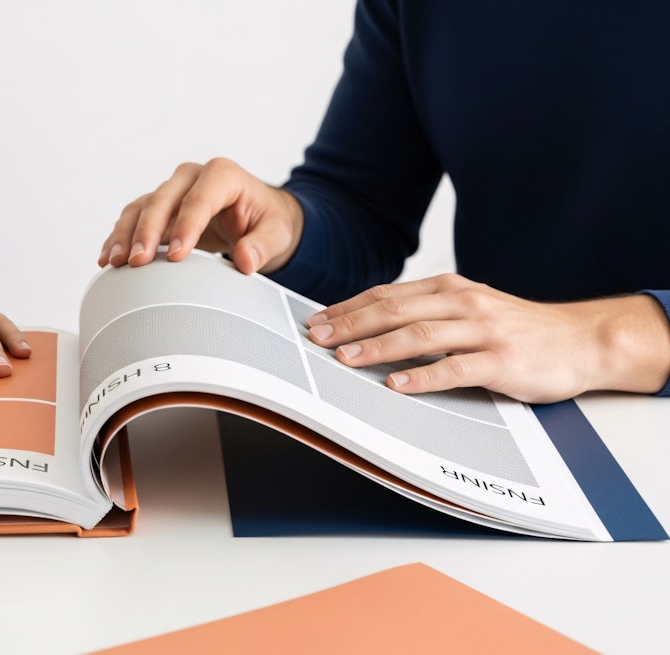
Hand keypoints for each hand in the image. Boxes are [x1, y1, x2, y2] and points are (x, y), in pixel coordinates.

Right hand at [98, 158, 304, 274]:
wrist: (256, 216)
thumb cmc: (266, 221)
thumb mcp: (276, 233)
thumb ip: (262, 246)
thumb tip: (245, 261)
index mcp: (223, 175)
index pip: (200, 199)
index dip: (187, 226)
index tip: (178, 256)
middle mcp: (192, 177)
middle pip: (163, 199)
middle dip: (147, 231)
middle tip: (137, 261)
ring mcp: (172, 191)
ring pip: (141, 207)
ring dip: (125, 234)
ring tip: (114, 262)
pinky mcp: (160, 208)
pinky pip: (133, 219)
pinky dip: (119, 238)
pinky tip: (108, 258)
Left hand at [304, 273, 669, 402]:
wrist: (583, 340)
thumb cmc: (520, 329)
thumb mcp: (471, 309)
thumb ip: (429, 313)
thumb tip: (373, 327)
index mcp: (451, 289)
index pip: (389, 294)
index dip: (349, 307)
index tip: (317, 320)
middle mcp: (464, 303)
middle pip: (396, 310)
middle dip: (352, 324)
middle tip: (318, 339)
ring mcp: (484, 331)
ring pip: (420, 335)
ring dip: (379, 347)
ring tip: (346, 359)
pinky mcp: (502, 361)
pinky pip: (456, 368)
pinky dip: (424, 376)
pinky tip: (398, 384)